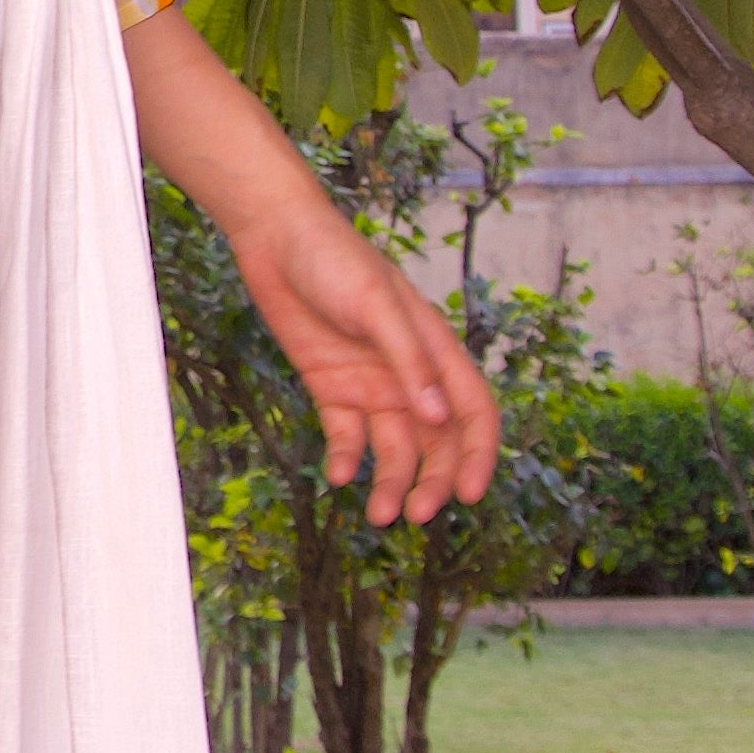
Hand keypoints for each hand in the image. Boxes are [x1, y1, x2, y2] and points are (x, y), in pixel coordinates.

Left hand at [229, 181, 499, 529]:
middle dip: (432, 481)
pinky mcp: (331, 386)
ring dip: (391, 482)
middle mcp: (408, 374)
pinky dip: (346, 458)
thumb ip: (408, 360)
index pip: (472, 411)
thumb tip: (439, 419)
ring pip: (393, 447)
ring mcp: (370, 382)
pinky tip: (337, 475)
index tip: (470, 495)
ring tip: (379, 515)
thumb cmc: (335, 259)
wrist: (274, 237)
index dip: (478, 454)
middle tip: (416, 515)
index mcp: (434, 351)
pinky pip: (346, 435)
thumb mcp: (376, 306)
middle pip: (435, 442)